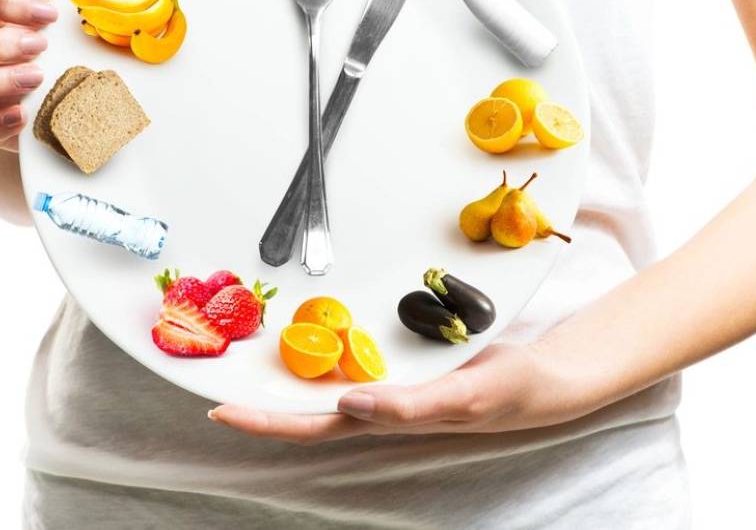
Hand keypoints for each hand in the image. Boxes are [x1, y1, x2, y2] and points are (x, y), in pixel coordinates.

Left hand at [207, 342, 590, 444]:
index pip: (310, 426)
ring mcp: (388, 382)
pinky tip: (312, 328)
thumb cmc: (507, 394)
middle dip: (259, 394)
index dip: (264, 422)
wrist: (543, 379)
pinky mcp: (403, 360)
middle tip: (212, 369)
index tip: (218, 410)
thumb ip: (409, 406)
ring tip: (244, 347)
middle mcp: (377, 404)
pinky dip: (326, 345)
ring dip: (286, 369)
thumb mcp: (463, 399)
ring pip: (324, 380)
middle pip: (303, 406)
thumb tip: (349, 406)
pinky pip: (352, 356)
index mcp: (384, 418)